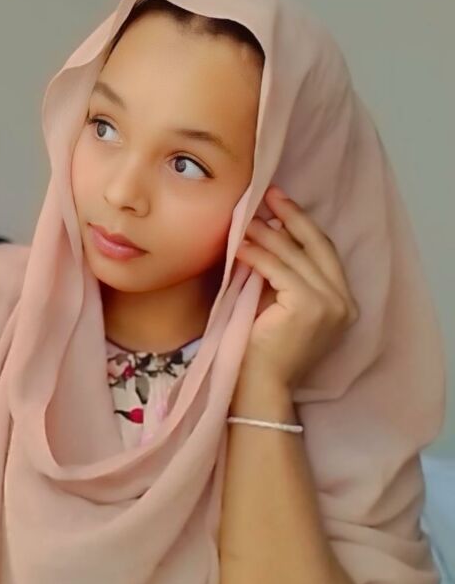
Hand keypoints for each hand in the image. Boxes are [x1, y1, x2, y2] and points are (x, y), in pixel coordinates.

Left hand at [235, 185, 359, 390]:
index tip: (280, 204)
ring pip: (295, 256)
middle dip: (291, 217)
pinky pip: (279, 270)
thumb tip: (269, 235)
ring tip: (245, 217)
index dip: (302, 226)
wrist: (262, 388)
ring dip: (268, 233)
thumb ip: (284, 279)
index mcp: (342, 303)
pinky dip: (258, 254)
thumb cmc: (264, 354)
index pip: (323, 254)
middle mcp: (343, 302)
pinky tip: (240, 244)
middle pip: (317, 246)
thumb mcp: (281, 309)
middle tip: (268, 194)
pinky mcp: (310, 307)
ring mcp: (330, 305)